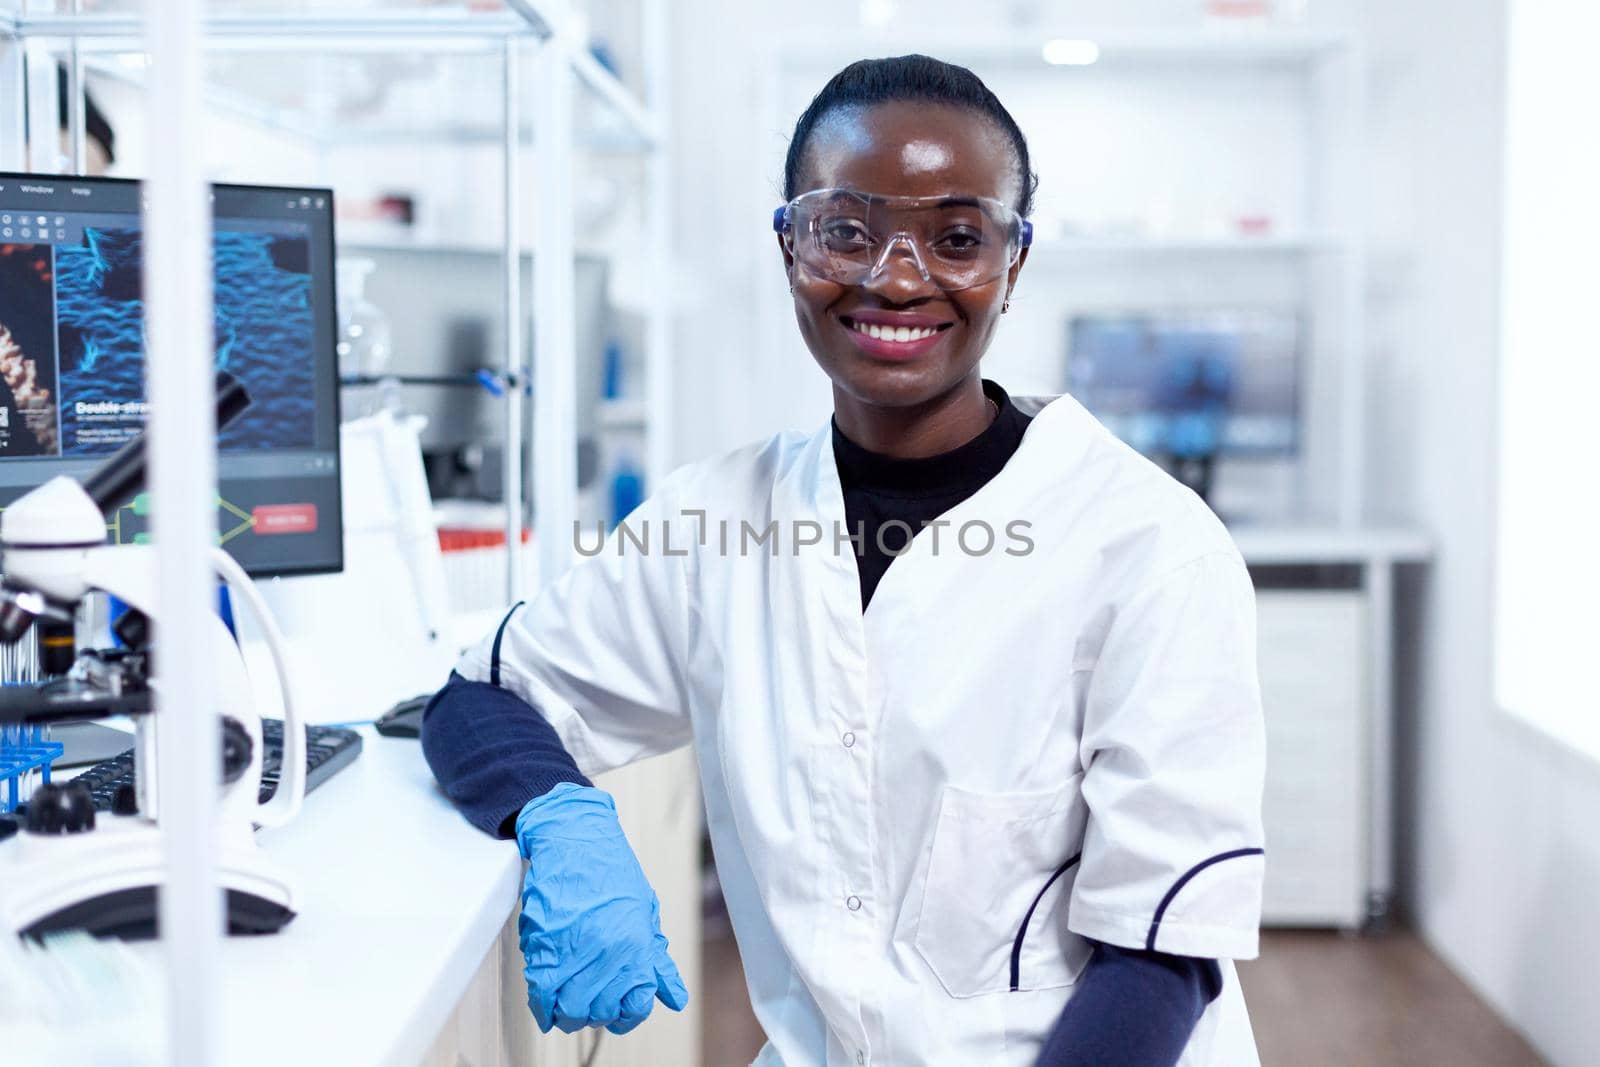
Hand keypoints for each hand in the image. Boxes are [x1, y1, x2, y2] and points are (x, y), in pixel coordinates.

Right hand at [514, 783, 689, 1034]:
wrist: (575, 840)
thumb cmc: (611, 871)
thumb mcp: (645, 913)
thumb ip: (657, 961)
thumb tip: (673, 997)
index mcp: (636, 948)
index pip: (634, 1008)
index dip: (626, 1015)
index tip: (617, 1009)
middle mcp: (607, 955)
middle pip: (600, 1013)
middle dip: (595, 1014)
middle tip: (590, 1002)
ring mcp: (574, 954)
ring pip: (570, 1011)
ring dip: (569, 1013)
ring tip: (569, 1000)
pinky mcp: (544, 948)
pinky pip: (542, 996)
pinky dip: (543, 1007)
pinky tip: (547, 1004)